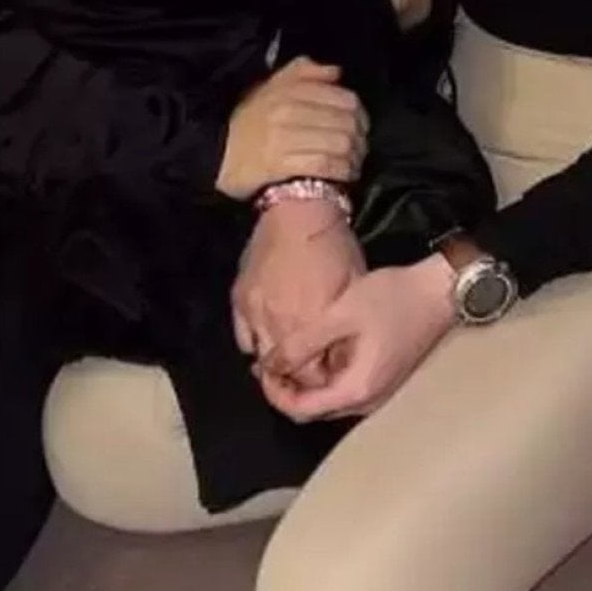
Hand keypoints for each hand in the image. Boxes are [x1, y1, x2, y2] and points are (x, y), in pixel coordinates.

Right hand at [216, 58, 367, 201]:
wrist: (212, 152)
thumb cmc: (246, 121)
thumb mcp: (270, 86)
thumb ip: (303, 72)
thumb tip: (336, 72)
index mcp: (291, 89)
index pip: (345, 98)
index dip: (361, 115)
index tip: (361, 128)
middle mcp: (290, 109)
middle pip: (346, 123)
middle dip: (361, 139)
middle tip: (360, 150)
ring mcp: (285, 137)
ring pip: (339, 144)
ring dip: (354, 157)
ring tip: (353, 165)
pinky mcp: (280, 164)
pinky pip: (324, 165)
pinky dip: (341, 171)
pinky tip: (344, 177)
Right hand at [232, 202, 365, 388]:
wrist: (298, 210)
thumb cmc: (334, 245)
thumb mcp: (352, 287)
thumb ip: (343, 326)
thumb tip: (339, 355)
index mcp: (310, 323)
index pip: (312, 376)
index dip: (322, 380)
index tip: (328, 374)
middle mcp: (278, 324)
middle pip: (284, 372)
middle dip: (297, 376)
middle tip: (307, 370)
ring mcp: (254, 312)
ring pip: (260, 358)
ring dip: (274, 363)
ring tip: (287, 360)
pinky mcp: (239, 299)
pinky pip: (242, 337)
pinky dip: (255, 342)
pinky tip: (268, 338)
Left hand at [255, 257, 456, 422]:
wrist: (440, 290)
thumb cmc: (393, 298)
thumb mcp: (341, 313)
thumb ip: (302, 343)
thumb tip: (269, 364)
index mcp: (356, 390)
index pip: (301, 410)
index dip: (274, 392)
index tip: (260, 367)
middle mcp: (368, 402)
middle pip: (314, 410)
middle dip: (287, 388)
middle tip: (269, 359)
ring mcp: (378, 392)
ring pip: (329, 400)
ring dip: (304, 382)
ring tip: (288, 352)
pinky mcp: (383, 379)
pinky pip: (344, 388)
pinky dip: (324, 376)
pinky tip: (316, 349)